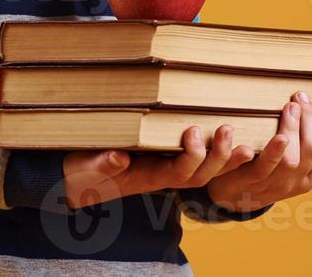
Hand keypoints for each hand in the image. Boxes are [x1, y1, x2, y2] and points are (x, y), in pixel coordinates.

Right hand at [62, 124, 255, 210]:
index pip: (180, 173)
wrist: (76, 182)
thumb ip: (104, 163)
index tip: (192, 131)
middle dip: (219, 156)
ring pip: (202, 169)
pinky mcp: (161, 157)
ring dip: (223, 155)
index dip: (193, 156)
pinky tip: (228, 137)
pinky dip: (214, 151)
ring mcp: (163, 167)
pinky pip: (194, 158)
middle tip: (226, 128)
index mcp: (147, 178)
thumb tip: (120, 157)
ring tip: (235, 132)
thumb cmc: (82, 173)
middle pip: (200, 175)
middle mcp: (162, 175)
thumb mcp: (88, 168)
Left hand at [203, 90, 311, 213]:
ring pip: (292, 159)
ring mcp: (275, 183)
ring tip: (290, 107)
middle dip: (311, 119)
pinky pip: (265, 166)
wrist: (234, 197)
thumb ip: (305, 140)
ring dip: (293, 129)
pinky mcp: (251, 180)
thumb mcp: (294, 160)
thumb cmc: (266, 169)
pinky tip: (276, 135)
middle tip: (300, 98)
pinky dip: (273, 150)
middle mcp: (298, 181)